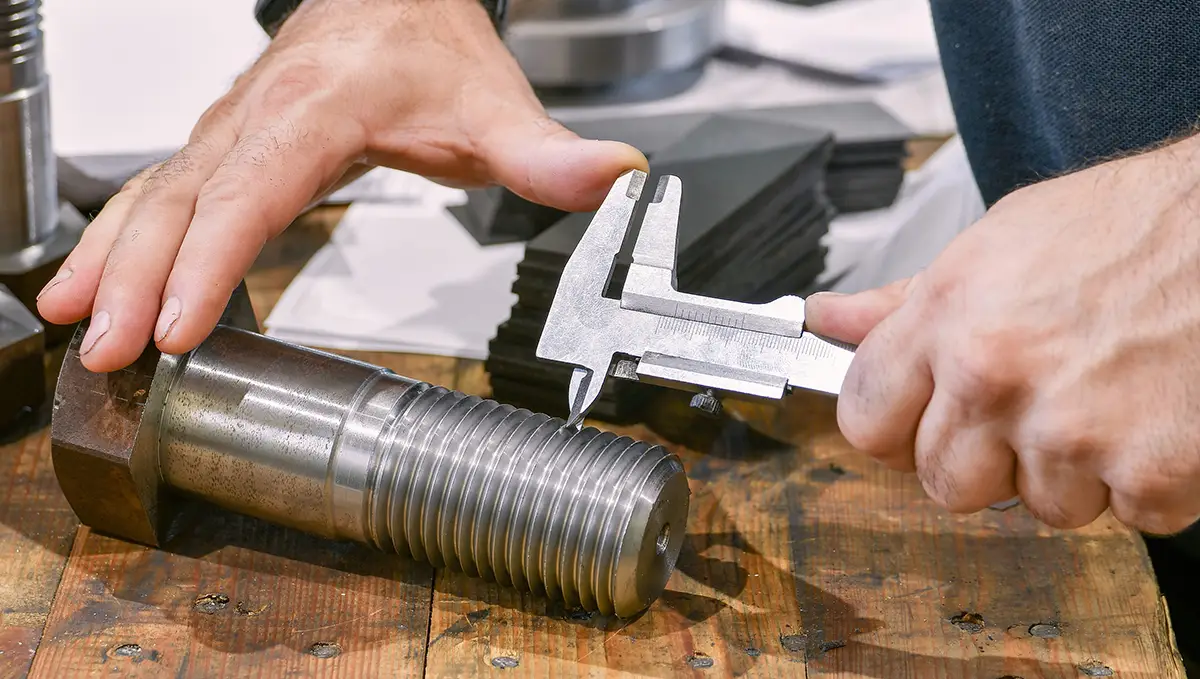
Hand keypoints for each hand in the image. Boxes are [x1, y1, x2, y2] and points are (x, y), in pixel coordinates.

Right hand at [36, 0, 645, 372]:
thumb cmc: (429, 42)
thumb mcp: (495, 103)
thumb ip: (549, 155)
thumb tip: (617, 178)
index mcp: (319, 110)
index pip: (253, 192)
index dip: (214, 261)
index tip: (183, 326)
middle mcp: (258, 117)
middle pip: (184, 200)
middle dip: (139, 278)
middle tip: (106, 352)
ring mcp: (231, 128)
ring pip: (156, 193)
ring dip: (110, 259)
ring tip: (72, 320)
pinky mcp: (224, 142)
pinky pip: (161, 192)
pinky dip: (122, 239)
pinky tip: (97, 281)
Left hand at [805, 135, 1199, 535]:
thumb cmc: (1129, 227)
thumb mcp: (996, 244)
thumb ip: (903, 302)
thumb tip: (826, 319)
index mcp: (949, 318)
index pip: (864, 420)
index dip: (890, 428)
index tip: (914, 423)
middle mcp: (996, 377)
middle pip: (941, 481)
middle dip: (983, 458)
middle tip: (1032, 405)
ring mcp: (1069, 431)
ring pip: (1036, 506)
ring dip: (1070, 471)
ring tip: (1106, 396)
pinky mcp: (1147, 473)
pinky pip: (1123, 516)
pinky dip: (1143, 482)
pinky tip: (1154, 415)